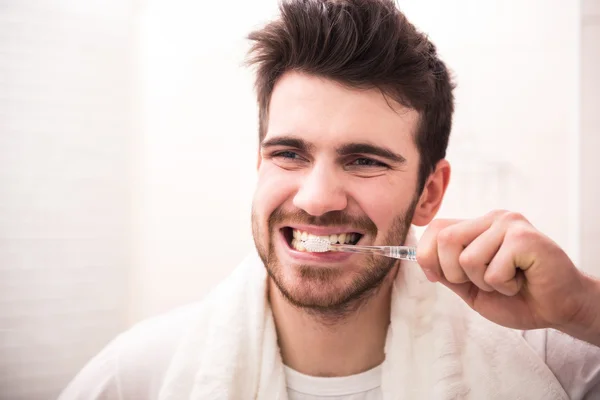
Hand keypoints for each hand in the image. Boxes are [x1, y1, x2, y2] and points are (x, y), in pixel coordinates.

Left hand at [416, 210, 597, 337]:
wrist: (558, 308)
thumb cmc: (517, 297)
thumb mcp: (471, 287)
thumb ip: (448, 272)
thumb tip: (420, 259)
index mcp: (477, 226)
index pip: (436, 228)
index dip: (428, 256)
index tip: (440, 277)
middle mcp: (492, 218)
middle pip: (446, 239)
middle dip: (455, 273)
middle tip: (483, 282)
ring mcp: (509, 224)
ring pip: (468, 258)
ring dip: (484, 283)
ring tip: (507, 280)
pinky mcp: (525, 238)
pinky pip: (493, 270)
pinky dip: (504, 286)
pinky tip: (522, 280)